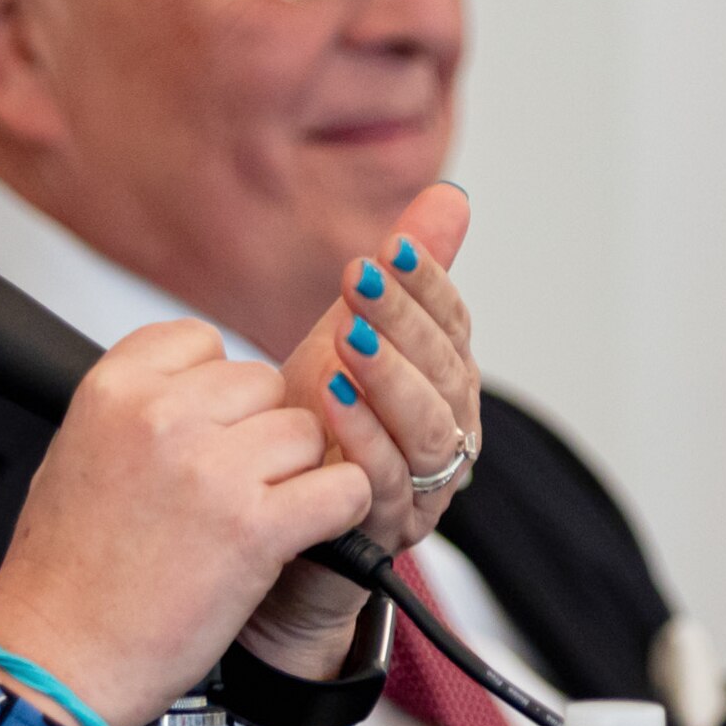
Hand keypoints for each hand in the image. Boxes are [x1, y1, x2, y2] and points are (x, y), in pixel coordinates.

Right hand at [0, 320, 373, 725]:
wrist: (58, 657)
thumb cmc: (62, 574)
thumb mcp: (73, 454)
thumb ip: (135, 410)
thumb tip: (198, 390)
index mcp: (112, 390)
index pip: (201, 341)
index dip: (215, 389)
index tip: (205, 431)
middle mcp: (162, 416)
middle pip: (262, 383)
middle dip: (257, 434)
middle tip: (231, 488)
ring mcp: (211, 470)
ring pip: (306, 433)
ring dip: (295, 474)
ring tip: (255, 519)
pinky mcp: (256, 528)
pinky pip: (341, 487)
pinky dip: (336, 511)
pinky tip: (306, 534)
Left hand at [245, 184, 481, 671]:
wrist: (272, 526)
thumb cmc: (314, 428)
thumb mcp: (350, 335)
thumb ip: (405, 274)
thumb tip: (450, 196)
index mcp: (444, 382)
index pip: (452, 324)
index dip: (428, 285)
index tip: (390, 248)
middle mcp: (446, 434)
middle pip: (444, 372)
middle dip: (403, 322)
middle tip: (360, 278)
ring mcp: (421, 486)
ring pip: (426, 429)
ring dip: (388, 379)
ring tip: (346, 338)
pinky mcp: (384, 530)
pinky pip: (385, 483)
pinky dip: (361, 438)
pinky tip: (329, 401)